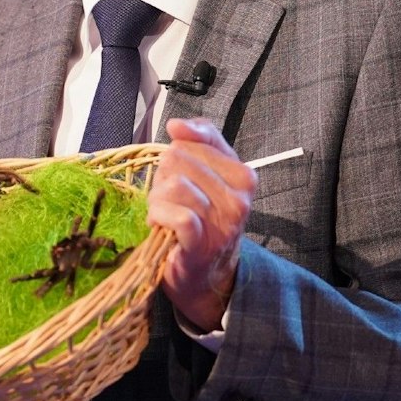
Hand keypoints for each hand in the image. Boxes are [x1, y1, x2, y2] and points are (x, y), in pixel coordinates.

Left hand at [147, 118, 254, 331]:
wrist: (209, 275)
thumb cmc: (203, 220)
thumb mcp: (209, 174)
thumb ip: (201, 140)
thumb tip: (177, 124)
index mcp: (243, 175)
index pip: (192, 142)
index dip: (175, 157)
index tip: (180, 176)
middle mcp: (239, 197)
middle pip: (178, 160)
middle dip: (164, 179)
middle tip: (170, 202)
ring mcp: (223, 222)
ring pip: (174, 186)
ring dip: (157, 201)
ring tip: (164, 215)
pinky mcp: (202, 244)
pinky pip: (175, 215)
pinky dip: (159, 217)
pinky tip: (159, 226)